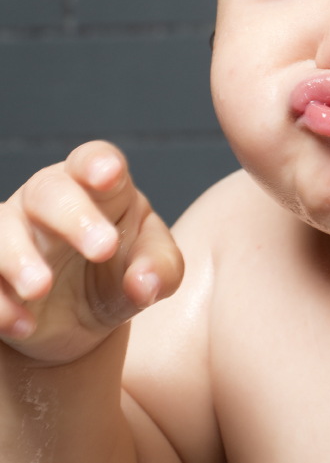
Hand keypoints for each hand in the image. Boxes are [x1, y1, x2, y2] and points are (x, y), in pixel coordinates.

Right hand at [0, 141, 183, 364]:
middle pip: (49, 190)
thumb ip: (160, 269)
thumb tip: (145, 284)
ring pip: (1, 228)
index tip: (110, 175)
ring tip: (41, 288)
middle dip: (73, 216)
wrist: (78, 320)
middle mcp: (48, 201)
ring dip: (18, 257)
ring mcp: (13, 232)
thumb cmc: (120, 269)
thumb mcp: (152, 267)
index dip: (98, 163)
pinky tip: (23, 324)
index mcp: (95, 187)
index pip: (92, 160)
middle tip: (103, 248)